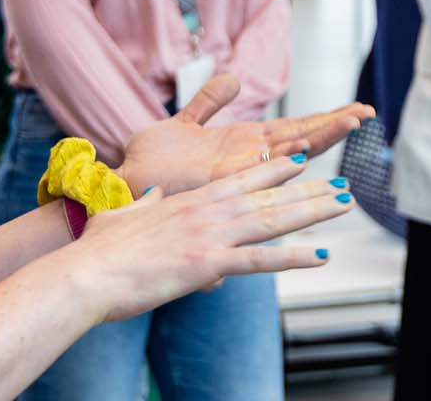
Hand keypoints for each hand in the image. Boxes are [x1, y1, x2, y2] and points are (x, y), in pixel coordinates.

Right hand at [70, 155, 351, 322]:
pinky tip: (321, 255)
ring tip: (345, 205)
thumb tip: (152, 198)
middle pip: (271, 196)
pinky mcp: (209, 262)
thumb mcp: (125, 214)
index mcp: (192, 198)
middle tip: (344, 185)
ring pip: (275, 219)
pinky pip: (261, 259)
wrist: (85, 272)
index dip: (277, 168)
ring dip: (315, 212)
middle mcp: (209, 209)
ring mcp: (211, 234)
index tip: (304, 158)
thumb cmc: (99, 248)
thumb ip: (145, 204)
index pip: (245, 176)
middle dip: (311, 190)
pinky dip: (294, 257)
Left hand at [119, 73, 371, 195]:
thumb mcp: (183, 122)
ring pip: (292, 151)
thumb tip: (233, 80)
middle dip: (335, 124)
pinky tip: (312, 147)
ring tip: (355, 119)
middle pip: (303, 139)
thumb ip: (209, 102)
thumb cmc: (148, 161)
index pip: (293, 129)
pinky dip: (289, 158)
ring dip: (323, 136)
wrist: (121, 184)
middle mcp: (247, 160)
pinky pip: (261, 170)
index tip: (353, 107)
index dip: (322, 119)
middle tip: (368, 111)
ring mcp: (239, 171)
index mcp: (242, 146)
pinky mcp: (223, 181)